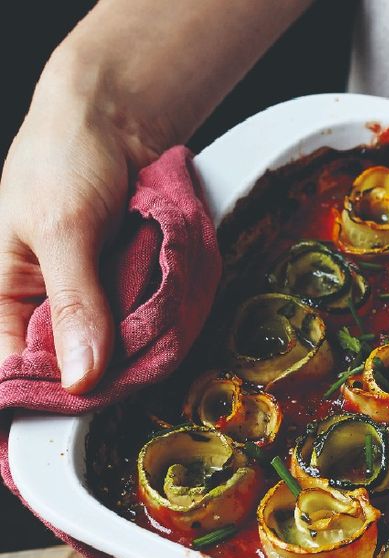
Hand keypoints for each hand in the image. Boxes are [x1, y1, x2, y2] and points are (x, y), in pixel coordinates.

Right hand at [0, 70, 164, 392]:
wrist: (116, 120)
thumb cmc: (63, 160)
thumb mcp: (62, 229)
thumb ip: (75, 301)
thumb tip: (81, 379)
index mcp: (5, 302)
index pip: (19, 374)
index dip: (53, 401)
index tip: (94, 412)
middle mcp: (48, 310)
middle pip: (78, 370)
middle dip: (111, 371)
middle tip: (143, 363)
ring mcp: (95, 304)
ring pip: (120, 350)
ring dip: (142, 345)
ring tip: (161, 331)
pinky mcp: (132, 292)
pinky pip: (149, 321)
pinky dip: (162, 319)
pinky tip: (176, 314)